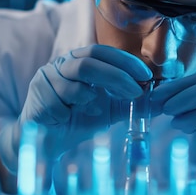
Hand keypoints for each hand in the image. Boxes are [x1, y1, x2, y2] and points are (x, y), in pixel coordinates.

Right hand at [0, 45, 151, 172]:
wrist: (48, 142)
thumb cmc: (79, 121)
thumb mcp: (110, 111)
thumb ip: (131, 104)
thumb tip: (161, 101)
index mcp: (78, 62)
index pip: (102, 52)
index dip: (125, 61)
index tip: (146, 76)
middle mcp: (59, 66)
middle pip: (89, 62)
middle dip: (116, 76)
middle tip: (135, 91)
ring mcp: (44, 80)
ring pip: (72, 82)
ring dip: (89, 98)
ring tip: (94, 109)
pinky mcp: (35, 99)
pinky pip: (56, 104)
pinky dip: (69, 113)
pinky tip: (68, 119)